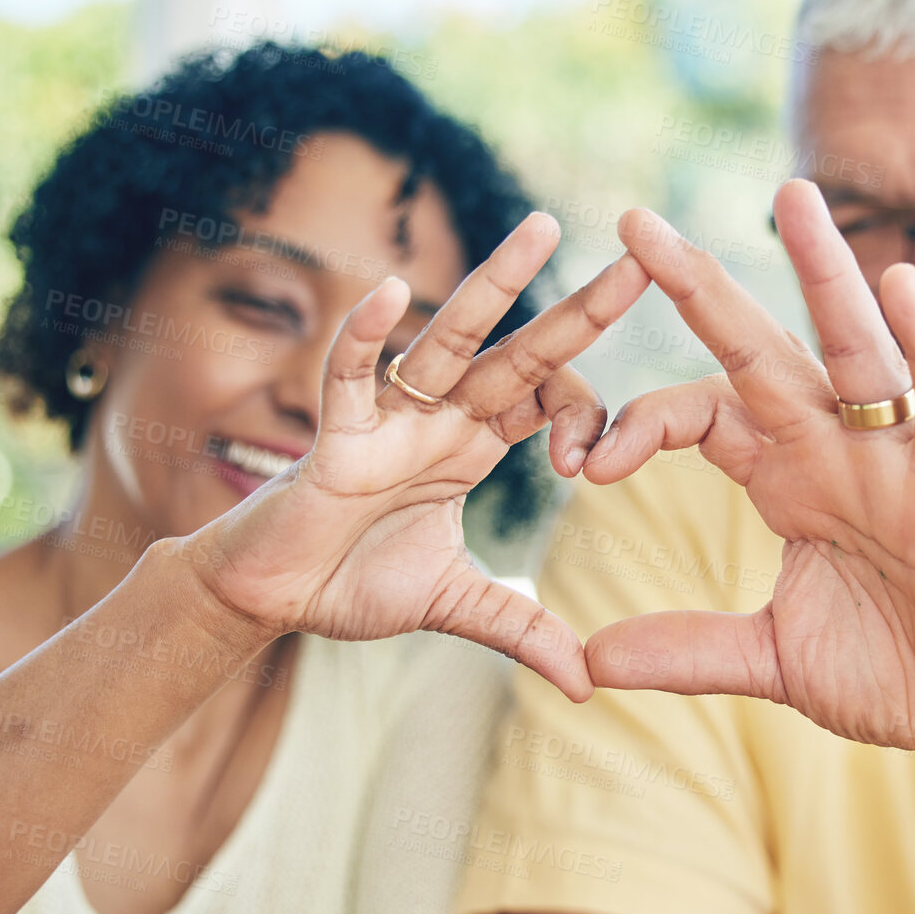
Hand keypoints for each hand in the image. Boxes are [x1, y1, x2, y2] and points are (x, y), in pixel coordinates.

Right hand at [185, 213, 648, 701]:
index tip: (587, 466)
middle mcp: (441, 417)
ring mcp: (390, 419)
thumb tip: (588, 684)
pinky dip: (365, 337)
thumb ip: (521, 630)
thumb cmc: (353, 581)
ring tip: (544, 229)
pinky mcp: (335, 438)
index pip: (546, 398)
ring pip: (451, 339)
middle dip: (580, 309)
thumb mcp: (457, 605)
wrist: (271, 599)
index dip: (583, 416)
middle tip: (643, 258)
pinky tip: (390, 292)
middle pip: (522, 350)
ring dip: (496, 285)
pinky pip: (349, 376)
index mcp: (472, 444)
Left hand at [576, 181, 914, 796]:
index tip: (587, 465)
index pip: (701, 413)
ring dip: (825, 274)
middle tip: (637, 221)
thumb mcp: (770, 658)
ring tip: (790, 195)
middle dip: (700, 291)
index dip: (640, 423)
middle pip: (760, 354)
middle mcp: (836, 452)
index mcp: (787, 479)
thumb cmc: (895, 672)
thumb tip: (589, 657)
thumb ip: (687, 648)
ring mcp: (898, 463)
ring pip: (856, 352)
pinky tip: (902, 289)